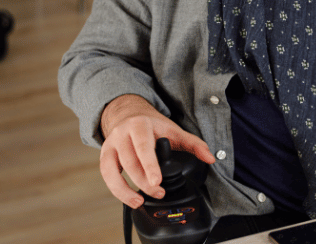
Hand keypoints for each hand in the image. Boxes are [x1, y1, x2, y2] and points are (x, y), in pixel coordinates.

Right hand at [99, 94, 215, 207]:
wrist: (129, 114)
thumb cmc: (153, 125)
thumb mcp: (174, 130)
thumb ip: (194, 144)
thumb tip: (210, 158)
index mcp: (140, 125)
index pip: (144, 147)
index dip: (150, 165)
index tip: (157, 182)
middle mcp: (122, 134)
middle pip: (130, 161)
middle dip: (143, 181)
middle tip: (158, 192)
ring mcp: (111, 144)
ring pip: (114, 170)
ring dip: (127, 190)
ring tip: (140, 201)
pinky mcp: (104, 155)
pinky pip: (106, 176)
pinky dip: (117, 190)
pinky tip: (130, 199)